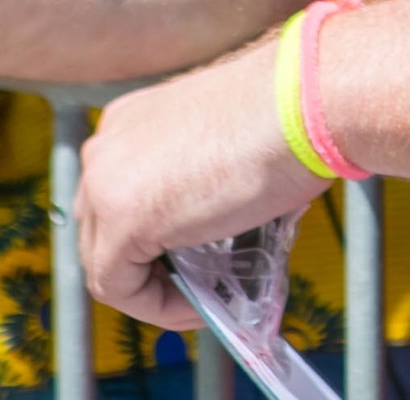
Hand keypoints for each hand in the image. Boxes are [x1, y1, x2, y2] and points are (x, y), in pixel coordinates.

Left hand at [77, 25, 325, 327]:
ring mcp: (106, 182)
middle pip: (103, 230)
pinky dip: (156, 307)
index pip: (118, 196)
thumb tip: (208, 229)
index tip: (192, 257)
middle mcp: (108, 144)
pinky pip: (119, 287)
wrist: (306, 103)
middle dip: (148, 265)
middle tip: (197, 282)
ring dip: (153, 289)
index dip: (152, 239)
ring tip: (203, 296)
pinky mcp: (122, 221)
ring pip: (106, 262)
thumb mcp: (224, 144)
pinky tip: (199, 305)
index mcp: (131, 120)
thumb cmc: (288, 116)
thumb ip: (197, 181)